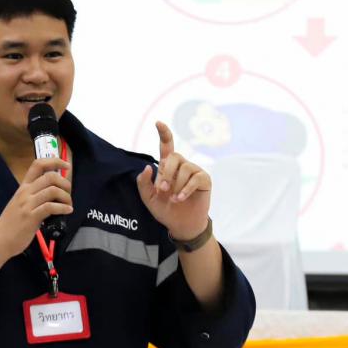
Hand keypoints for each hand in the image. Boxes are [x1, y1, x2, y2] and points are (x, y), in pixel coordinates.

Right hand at [0, 157, 72, 255]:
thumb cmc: (10, 224)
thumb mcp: (20, 204)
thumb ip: (34, 196)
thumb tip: (53, 192)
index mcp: (23, 187)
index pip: (38, 164)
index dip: (55, 161)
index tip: (66, 166)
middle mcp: (25, 192)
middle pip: (50, 176)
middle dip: (65, 183)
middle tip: (68, 194)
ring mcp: (27, 204)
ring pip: (53, 190)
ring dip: (66, 197)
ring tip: (68, 205)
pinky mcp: (31, 217)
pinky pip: (51, 207)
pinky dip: (63, 208)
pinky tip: (67, 211)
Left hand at [136, 121, 210, 240]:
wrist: (180, 224)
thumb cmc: (164, 210)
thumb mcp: (148, 198)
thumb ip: (144, 183)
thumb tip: (147, 167)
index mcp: (167, 167)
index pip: (166, 146)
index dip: (164, 133)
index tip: (158, 123)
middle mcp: (181, 166)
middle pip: (175, 156)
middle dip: (167, 173)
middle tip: (162, 189)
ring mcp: (194, 172)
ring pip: (186, 167)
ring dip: (177, 184)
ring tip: (173, 198)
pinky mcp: (204, 180)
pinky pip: (196, 178)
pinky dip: (186, 189)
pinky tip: (180, 199)